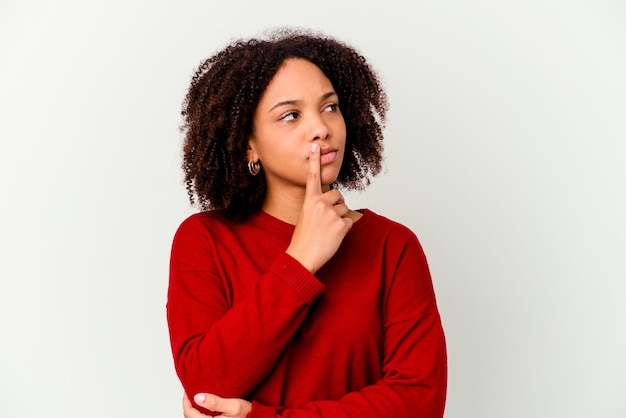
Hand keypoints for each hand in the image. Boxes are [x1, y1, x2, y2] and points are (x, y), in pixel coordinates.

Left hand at [183, 393, 251, 417]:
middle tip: (189, 392)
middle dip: (188, 405)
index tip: (187, 391)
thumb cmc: (247, 414)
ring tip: (196, 397)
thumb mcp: (233, 405)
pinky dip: (200, 412)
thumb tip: (197, 397)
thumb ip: (215, 402)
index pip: (189, 414)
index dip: (185, 402)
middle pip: (190, 416)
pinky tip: (204, 405)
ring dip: (194, 409)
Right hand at [286, 143, 352, 273]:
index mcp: (309, 200)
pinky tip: (333, 236)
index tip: (315, 147)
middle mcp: (320, 203)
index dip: (314, 161)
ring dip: (339, 218)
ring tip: (327, 230)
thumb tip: (332, 199)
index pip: (312, 177)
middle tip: (326, 220)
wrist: (302, 257)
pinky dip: (344, 229)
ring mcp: (331, 214)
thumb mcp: (305, 216)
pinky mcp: (341, 225)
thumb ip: (316, 205)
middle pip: (338, 195)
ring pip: (344, 208)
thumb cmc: (303, 239)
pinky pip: (349, 221)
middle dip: (336, 205)